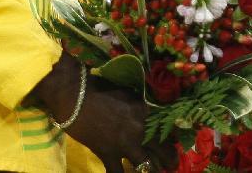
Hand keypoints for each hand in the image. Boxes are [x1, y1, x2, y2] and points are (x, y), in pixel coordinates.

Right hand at [26, 52, 176, 172]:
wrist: (75, 95)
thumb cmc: (99, 87)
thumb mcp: (126, 91)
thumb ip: (139, 104)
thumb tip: (149, 110)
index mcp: (145, 110)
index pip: (167, 127)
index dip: (174, 137)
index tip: (177, 142)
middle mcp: (139, 129)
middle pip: (162, 150)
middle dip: (170, 160)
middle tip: (172, 165)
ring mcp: (124, 144)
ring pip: (146, 167)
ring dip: (151, 172)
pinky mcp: (108, 154)